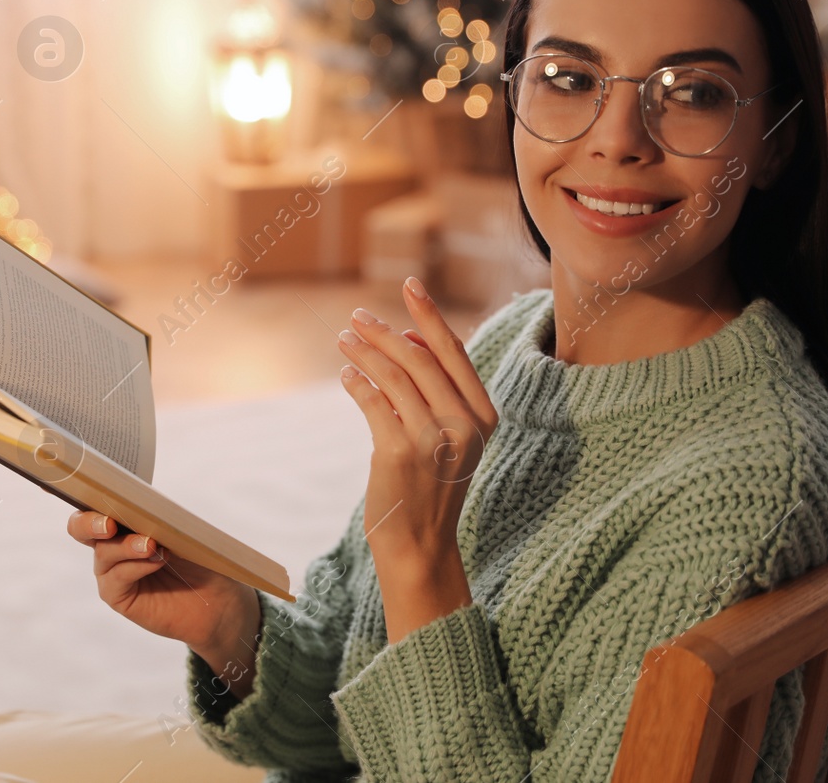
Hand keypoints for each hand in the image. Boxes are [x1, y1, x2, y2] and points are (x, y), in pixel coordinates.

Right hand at [66, 511, 260, 688]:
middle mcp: (111, 544)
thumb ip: (159, 516)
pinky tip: (155, 562)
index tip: (101, 487)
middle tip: (109, 523)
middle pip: (80, 527)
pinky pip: (116, 578)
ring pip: (103, 553)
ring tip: (151, 545)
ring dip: (127, 546)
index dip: (89, 492)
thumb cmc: (198, 558)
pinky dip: (135, 567)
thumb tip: (146, 506)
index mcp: (122, 521)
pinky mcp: (118, 596)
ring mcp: (112, 571)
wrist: (217, 598)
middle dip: (89, 522)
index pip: (94, 502)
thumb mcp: (181, 529)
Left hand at [337, 276, 498, 576]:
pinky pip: (373, 401)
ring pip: (394, 376)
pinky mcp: (400, 452)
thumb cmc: (431, 483)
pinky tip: (347, 375)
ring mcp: (433, 439)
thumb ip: (436, 389)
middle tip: (357, 318)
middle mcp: (464, 425)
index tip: (411, 285)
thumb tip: (406, 334)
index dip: (429, 316)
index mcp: (483, 416)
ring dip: (365, 352)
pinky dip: (357, 382)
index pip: (454, 353)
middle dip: (385, 332)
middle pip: (420, 359)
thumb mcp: (448, 435)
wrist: (420, 543)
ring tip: (344, 339)